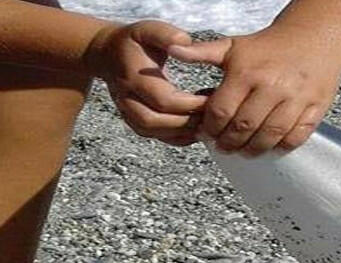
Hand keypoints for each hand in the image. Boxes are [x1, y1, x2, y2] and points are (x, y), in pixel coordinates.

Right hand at [85, 21, 205, 145]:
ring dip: (185, 132)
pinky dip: (180, 137)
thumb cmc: (133, 42)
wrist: (108, 55)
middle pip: (157, 122)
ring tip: (210, 122)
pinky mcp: (136, 122)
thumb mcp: (147, 30)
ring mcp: (129, 114)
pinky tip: (199, 128)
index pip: (164, 100)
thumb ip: (165, 34)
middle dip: (188, 122)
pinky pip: (159, 137)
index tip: (214, 97)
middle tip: (214, 114)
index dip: (190, 103)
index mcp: (134, 79)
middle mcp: (128, 100)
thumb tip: (185, 41)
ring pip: (157, 133)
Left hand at [169, 27, 340, 155]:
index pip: (222, 111)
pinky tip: (270, 146)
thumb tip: (173, 50)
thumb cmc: (269, 46)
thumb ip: (202, 52)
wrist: (314, 38)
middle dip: (229, 143)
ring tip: (244, 151)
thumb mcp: (233, 46)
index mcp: (247, 72)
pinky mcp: (315, 108)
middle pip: (244, 128)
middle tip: (224, 147)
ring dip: (254, 149)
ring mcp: (296, 99)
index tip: (207, 133)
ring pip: (269, 135)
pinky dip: (282, 146)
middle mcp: (272, 87)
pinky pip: (296, 136)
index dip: (210, 128)